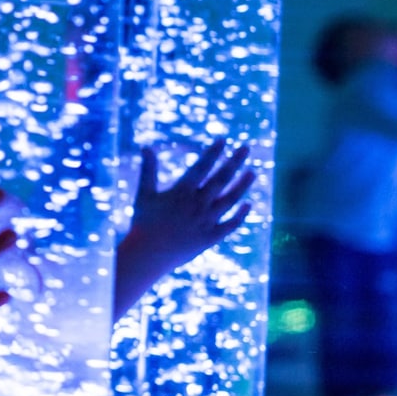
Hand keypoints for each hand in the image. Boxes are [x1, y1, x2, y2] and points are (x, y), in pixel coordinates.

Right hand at [114, 139, 255, 317]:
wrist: (148, 255)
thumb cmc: (143, 223)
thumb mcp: (144, 194)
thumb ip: (148, 169)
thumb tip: (145, 146)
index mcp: (181, 192)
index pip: (201, 167)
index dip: (213, 152)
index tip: (223, 140)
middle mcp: (197, 205)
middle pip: (221, 179)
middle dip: (234, 162)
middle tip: (246, 148)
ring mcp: (206, 221)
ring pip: (230, 200)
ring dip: (243, 185)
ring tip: (253, 172)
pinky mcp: (210, 238)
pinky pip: (230, 224)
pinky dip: (240, 214)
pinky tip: (248, 204)